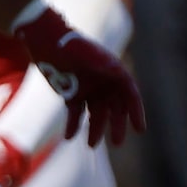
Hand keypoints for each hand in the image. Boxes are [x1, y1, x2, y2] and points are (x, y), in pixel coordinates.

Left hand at [14, 4, 144, 148]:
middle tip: (118, 143)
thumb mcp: (86, 52)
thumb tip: (115, 70)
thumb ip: (100, 61)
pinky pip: (76, 115)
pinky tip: (69, 137)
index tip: (139, 129)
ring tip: (92, 145)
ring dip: (95, 130)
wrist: (47, 41)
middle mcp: (105, 84)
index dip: (136, 112)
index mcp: (115, 73)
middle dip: (117, 126)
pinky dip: (73, 126)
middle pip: (115, 110)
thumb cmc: (69, 44)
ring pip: (96, 115)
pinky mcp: (72, 96)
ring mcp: (89, 91)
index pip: (131, 96)